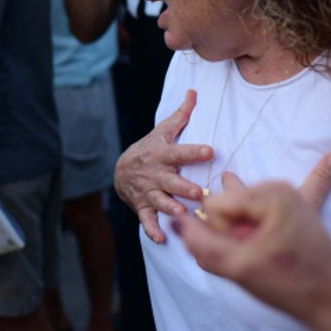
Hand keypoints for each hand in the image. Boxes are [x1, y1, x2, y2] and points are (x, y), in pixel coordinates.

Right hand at [113, 89, 212, 243]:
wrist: (121, 170)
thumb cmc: (149, 149)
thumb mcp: (161, 131)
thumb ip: (181, 115)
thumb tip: (194, 91)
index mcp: (162, 155)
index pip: (179, 152)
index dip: (194, 151)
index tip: (210, 150)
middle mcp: (155, 174)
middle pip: (170, 181)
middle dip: (182, 187)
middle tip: (198, 191)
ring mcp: (148, 192)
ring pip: (159, 201)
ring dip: (170, 208)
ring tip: (181, 214)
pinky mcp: (142, 207)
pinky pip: (147, 221)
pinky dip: (152, 231)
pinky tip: (162, 239)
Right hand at [175, 152, 330, 318]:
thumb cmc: (293, 285)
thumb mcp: (240, 268)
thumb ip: (202, 245)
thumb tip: (175, 222)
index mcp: (268, 194)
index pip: (213, 206)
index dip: (220, 235)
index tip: (246, 254)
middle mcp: (277, 187)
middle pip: (223, 207)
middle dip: (228, 235)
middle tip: (254, 258)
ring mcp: (285, 196)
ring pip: (235, 212)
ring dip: (238, 234)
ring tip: (260, 253)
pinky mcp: (290, 207)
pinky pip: (261, 203)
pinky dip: (265, 203)